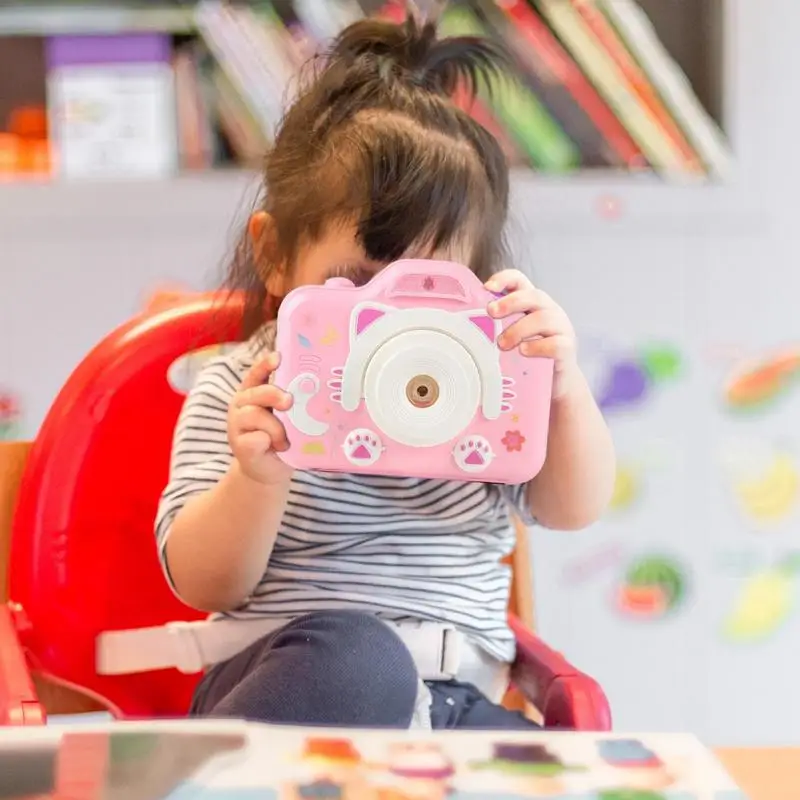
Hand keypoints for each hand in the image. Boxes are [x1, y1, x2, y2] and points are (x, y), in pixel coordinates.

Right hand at [228, 352, 293, 484]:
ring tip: (285, 441)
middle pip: (257, 392)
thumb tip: (315, 391)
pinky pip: (255, 438)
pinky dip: (268, 442)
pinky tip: (274, 448)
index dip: (266, 364)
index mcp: (255, 392)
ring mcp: (237, 424)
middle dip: (274, 394)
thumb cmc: (282, 438)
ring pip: (255, 415)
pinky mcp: (239, 445)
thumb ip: (294, 403)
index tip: (278, 357)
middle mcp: (242, 404)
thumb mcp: (289, 417)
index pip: (258, 373)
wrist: (269, 470)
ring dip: (276, 428)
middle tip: (289, 401)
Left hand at [485, 269, 578, 398]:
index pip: (520, 281)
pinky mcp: (568, 349)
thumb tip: (459, 329)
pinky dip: (538, 347)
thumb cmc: (527, 357)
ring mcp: (561, 328)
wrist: (556, 383)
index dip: (505, 279)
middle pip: (533, 295)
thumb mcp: (510, 338)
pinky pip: (556, 344)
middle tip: (491, 312)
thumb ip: (494, 329)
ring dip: (519, 329)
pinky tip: (524, 352)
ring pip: (544, 319)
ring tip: (503, 344)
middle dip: (510, 302)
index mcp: (532, 304)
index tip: (487, 287)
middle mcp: (549, 311)